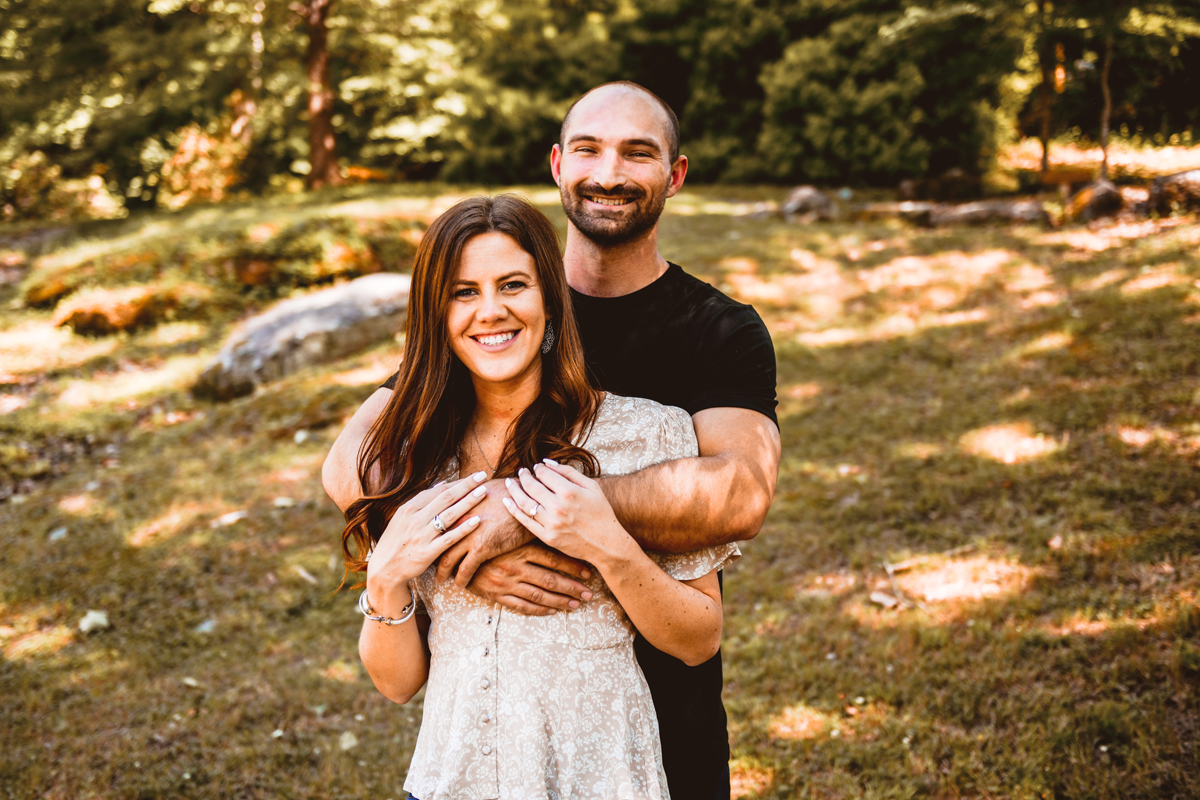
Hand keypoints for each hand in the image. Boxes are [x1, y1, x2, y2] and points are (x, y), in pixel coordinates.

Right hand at [366, 471, 488, 610]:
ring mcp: (421, 536)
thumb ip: (423, 501)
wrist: (384, 569)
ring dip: (468, 502)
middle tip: (483, 476)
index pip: (438, 490)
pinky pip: (449, 538)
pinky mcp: (427, 553)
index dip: (458, 482)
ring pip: (449, 515)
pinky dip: (463, 529)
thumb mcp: (403, 517)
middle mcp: (415, 519)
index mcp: (409, 508)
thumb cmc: (397, 540)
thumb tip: (443, 483)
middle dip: (466, 486)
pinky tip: (477, 521)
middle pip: (446, 498)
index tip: (474, 476)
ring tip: (483, 492)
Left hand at [436, 478, 532, 586]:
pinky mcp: (481, 547)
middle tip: (429, 566)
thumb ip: (470, 498)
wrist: (527, 500)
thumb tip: (467, 497)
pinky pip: (466, 570)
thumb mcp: (484, 490)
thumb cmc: (509, 492)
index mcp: (457, 506)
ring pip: (447, 560)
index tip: (430, 544)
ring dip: (443, 572)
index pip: (437, 524)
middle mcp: (458, 521)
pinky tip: (461, 585)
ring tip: (440, 580)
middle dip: (432, 556)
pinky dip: (461, 579)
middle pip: (437, 543)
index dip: (433, 536)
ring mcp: (468, 535)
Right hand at [466, 542, 594, 615]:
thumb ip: (530, 532)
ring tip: (577, 605)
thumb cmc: (486, 538)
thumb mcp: (508, 532)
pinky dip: (539, 610)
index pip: (552, 560)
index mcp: (519, 549)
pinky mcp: (497, 595)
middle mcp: (515, 567)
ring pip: (538, 596)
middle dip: (572, 588)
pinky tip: (553, 611)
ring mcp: (506, 583)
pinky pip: (521, 606)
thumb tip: (556, 529)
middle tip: (589, 594)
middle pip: (550, 580)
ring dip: (560, 601)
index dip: (572, 567)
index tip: (588, 573)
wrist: (455, 552)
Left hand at [503, 460, 633, 565]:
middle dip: (523, 476)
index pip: (544, 474)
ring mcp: (551, 523)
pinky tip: (507, 500)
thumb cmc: (601, 512)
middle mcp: (558, 507)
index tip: (536, 467)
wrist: (605, 543)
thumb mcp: (591, 487)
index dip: (538, 468)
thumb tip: (547, 462)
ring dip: (514, 490)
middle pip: (531, 486)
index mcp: (569, 491)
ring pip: (524, 503)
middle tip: (521, 471)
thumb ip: (569, 472)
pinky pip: (525, 521)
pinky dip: (513, 509)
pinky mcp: (547, 537)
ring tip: (510, 482)